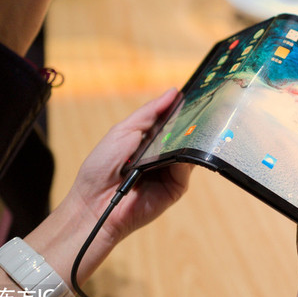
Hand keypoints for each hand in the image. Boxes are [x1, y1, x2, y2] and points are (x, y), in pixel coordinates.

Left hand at [0, 89, 192, 291]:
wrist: (94, 204)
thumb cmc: (101, 167)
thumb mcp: (124, 131)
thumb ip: (150, 112)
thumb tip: (173, 92)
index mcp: (151, 139)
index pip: (173, 120)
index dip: (183, 108)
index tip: (196, 93)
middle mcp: (164, 154)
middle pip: (186, 133)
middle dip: (192, 121)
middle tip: (202, 106)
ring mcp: (172, 170)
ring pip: (191, 149)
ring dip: (191, 138)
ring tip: (192, 126)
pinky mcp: (177, 186)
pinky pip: (188, 167)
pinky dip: (186, 157)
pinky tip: (181, 150)